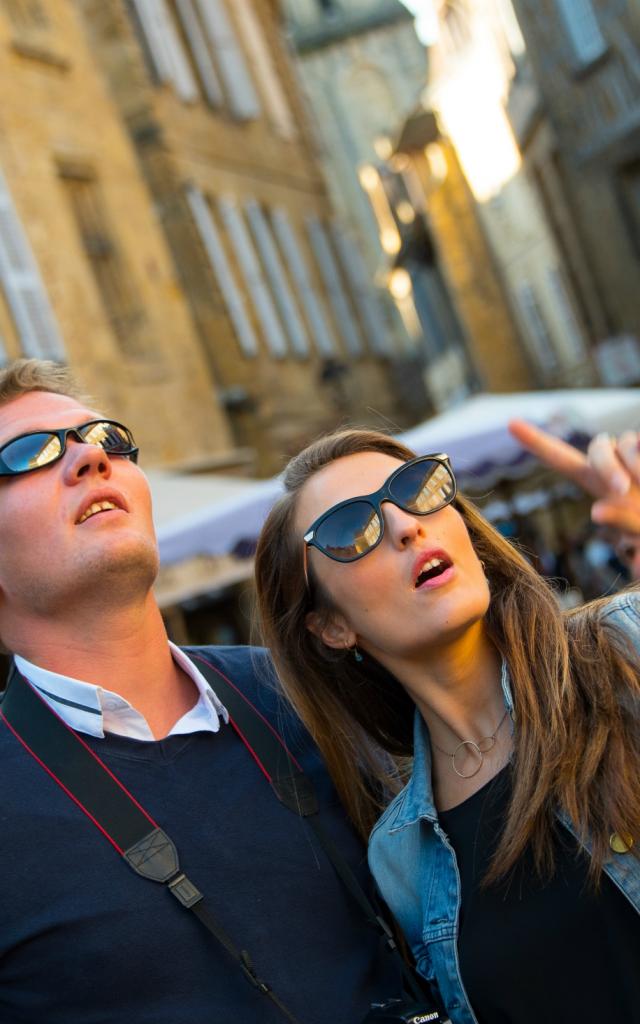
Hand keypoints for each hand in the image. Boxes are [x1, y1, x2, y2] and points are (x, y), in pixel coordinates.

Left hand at [508, 421, 639, 537]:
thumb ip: (622, 523)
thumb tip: (597, 511)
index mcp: (598, 484)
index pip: (561, 458)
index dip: (537, 441)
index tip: (510, 423)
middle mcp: (615, 464)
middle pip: (599, 447)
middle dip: (608, 466)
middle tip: (621, 490)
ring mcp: (636, 454)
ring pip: (627, 441)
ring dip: (635, 463)